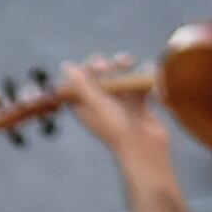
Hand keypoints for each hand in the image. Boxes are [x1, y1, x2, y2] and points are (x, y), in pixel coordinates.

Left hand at [55, 54, 166, 171]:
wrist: (145, 149)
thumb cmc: (116, 128)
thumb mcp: (96, 104)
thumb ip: (81, 84)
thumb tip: (66, 65)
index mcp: (84, 104)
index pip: (78, 80)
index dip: (85, 69)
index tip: (98, 67)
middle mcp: (99, 103)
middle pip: (98, 75)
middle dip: (105, 65)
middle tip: (110, 67)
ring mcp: (119, 103)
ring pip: (118, 76)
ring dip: (122, 66)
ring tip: (129, 61)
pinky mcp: (137, 104)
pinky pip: (136, 84)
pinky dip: (140, 76)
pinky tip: (146, 72)